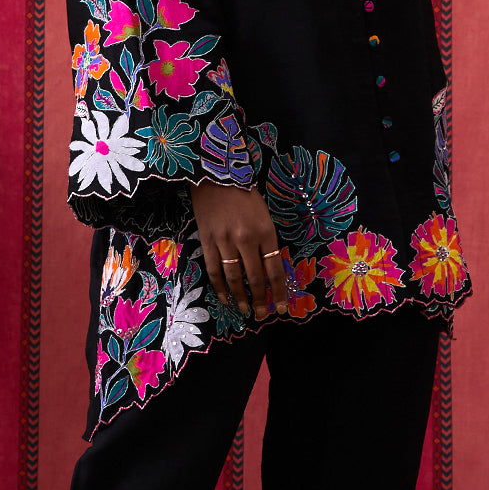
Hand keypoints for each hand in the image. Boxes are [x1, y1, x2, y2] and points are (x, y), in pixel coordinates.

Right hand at [188, 182, 287, 319]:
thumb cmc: (244, 195)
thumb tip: (269, 270)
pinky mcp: (207, 241)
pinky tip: (225, 298)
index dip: (278, 292)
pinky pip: (213, 270)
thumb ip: (267, 242)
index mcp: (266, 232)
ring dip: (240, 297)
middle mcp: (246, 239)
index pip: (275, 270)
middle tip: (262, 314)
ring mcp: (225, 241)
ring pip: (234, 277)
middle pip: (255, 278)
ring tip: (245, 310)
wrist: (217, 175)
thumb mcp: (264, 217)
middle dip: (260, 299)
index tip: (280, 308)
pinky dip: (220, 287)